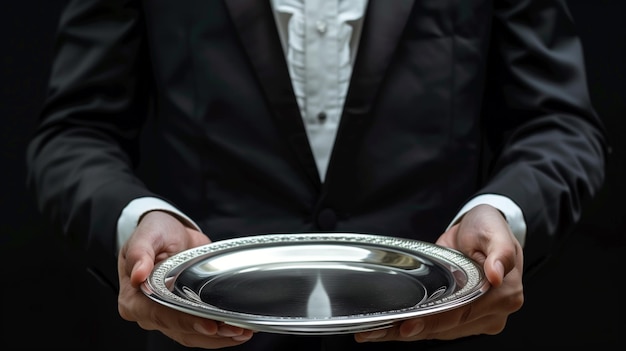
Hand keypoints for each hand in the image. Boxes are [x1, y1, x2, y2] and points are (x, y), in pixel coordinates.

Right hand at [117, 210, 254, 347]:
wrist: (171, 231)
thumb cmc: (156, 233)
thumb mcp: (147, 234)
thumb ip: (140, 252)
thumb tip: (137, 274)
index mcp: (134, 298)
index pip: (159, 315)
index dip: (185, 321)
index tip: (208, 325)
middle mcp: (149, 312)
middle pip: (180, 329)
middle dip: (209, 333)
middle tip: (235, 329)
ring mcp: (168, 316)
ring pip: (192, 335)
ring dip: (219, 337)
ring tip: (242, 332)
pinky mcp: (184, 314)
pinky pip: (199, 331)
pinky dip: (219, 334)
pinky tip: (238, 331)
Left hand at [354, 204, 523, 342]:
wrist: (481, 228)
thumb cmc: (487, 228)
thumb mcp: (495, 232)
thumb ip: (501, 252)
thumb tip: (496, 274)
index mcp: (504, 295)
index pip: (462, 313)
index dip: (433, 321)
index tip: (408, 325)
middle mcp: (494, 313)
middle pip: (447, 327)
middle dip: (413, 330)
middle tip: (381, 330)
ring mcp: (480, 319)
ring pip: (440, 332)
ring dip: (409, 333)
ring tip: (378, 331)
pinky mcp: (465, 319)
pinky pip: (438, 327)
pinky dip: (416, 329)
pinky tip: (392, 329)